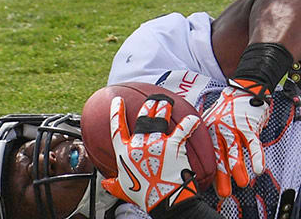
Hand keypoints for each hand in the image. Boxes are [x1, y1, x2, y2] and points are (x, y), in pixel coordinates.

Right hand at [101, 95, 202, 216]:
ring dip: (164, 108)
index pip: (117, 128)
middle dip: (149, 106)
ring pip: (160, 118)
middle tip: (153, 100)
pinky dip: (189, 123)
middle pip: (143, 118)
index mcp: (124, 153)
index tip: (118, 101)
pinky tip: (193, 118)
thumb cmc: (144, 196)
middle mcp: (138, 144)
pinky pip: (183, 128)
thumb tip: (107, 182)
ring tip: (167, 103)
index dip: (116, 113)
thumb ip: (114, 183)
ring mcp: (156, 142)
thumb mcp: (123, 189)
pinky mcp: (173, 144)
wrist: (164, 201)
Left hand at [200, 79, 269, 197]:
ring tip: (242, 183)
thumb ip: (209, 134)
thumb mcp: (213, 117)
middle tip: (224, 193)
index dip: (211, 171)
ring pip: (236, 152)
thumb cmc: (230, 105)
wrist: (245, 87)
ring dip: (239, 169)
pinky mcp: (250, 126)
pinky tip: (259, 168)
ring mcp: (235, 128)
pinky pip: (254, 144)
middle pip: (221, 157)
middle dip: (223, 177)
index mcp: (210, 130)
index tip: (211, 186)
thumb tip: (206, 154)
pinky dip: (257, 156)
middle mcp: (221, 130)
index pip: (210, 154)